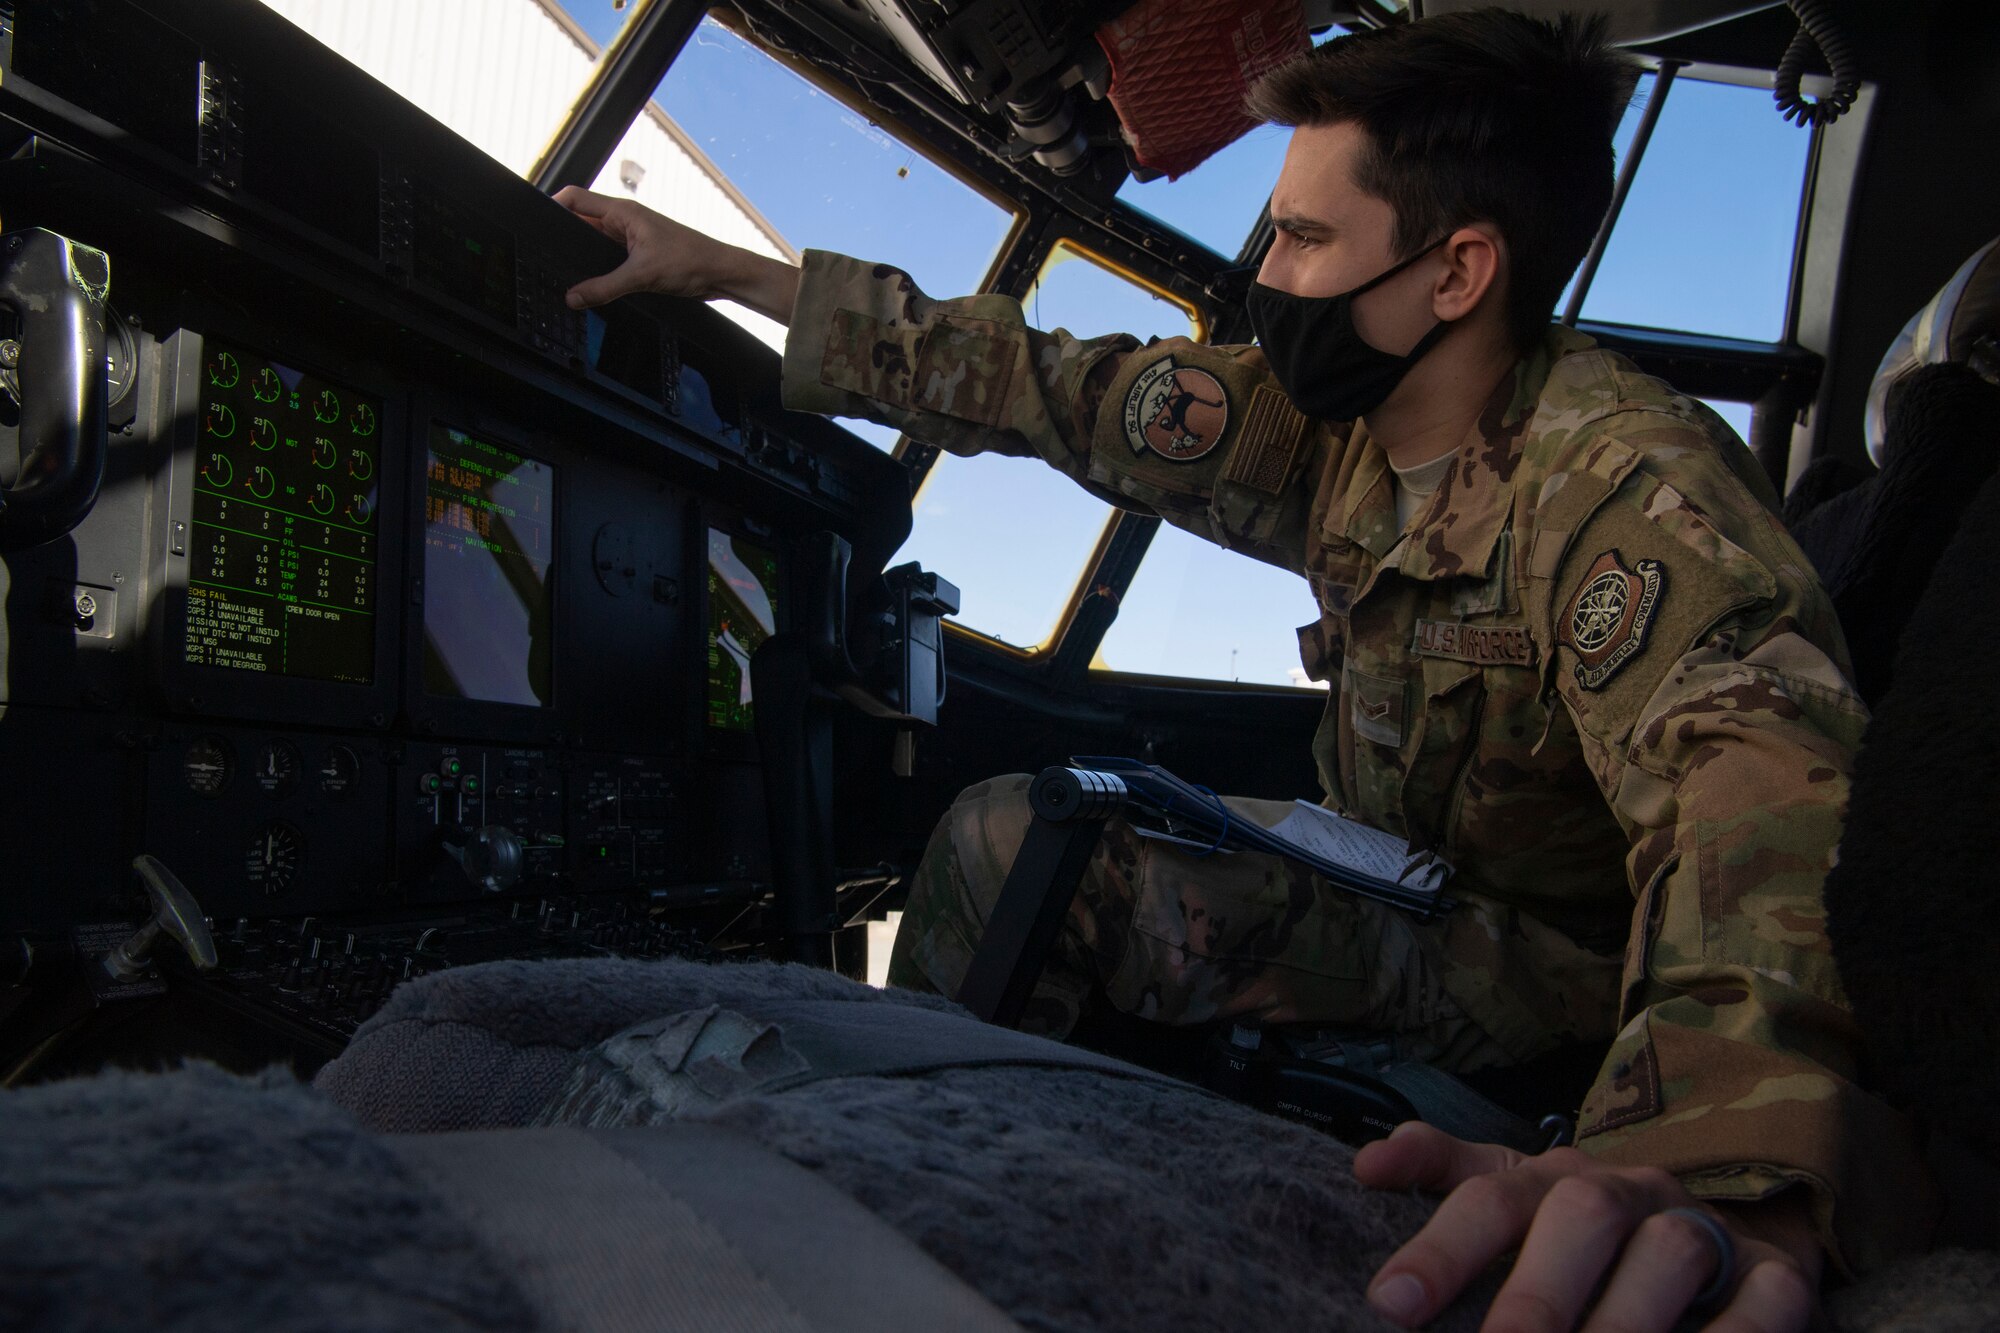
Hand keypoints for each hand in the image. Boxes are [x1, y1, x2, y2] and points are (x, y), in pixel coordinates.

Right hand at [552, 187, 799, 323]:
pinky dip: (599, 270)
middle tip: (545, 255)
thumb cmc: (691, 260)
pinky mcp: (639, 256)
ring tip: (564, 271)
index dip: (551, 206)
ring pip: (595, 244)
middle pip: (581, 222)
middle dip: (564, 238)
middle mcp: (623, 222)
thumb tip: (572, 297)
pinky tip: (592, 284)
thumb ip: (604, 287)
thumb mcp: (642, 275)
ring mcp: (630, 239)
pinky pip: (609, 260)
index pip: (574, 199)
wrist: (722, 273)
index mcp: (621, 212)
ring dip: (582, 256)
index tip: (533, 223)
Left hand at [1353, 1122, 1822, 1331]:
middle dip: (1536, 1296)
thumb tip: (1367, 1165)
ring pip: (1672, 1254)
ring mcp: (1703, 1228)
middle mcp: (1626, 1193)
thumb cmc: (1582, 1227)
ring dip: (1626, 1322)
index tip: (1389, 1307)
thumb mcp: (1511, 1192)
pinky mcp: (1775, 1274)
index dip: (1440, 1251)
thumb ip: (1441, 1172)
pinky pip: (1766, 1300)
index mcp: (1550, 1177)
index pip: (1489, 1198)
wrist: (1720, 1215)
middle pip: (1581, 1218)